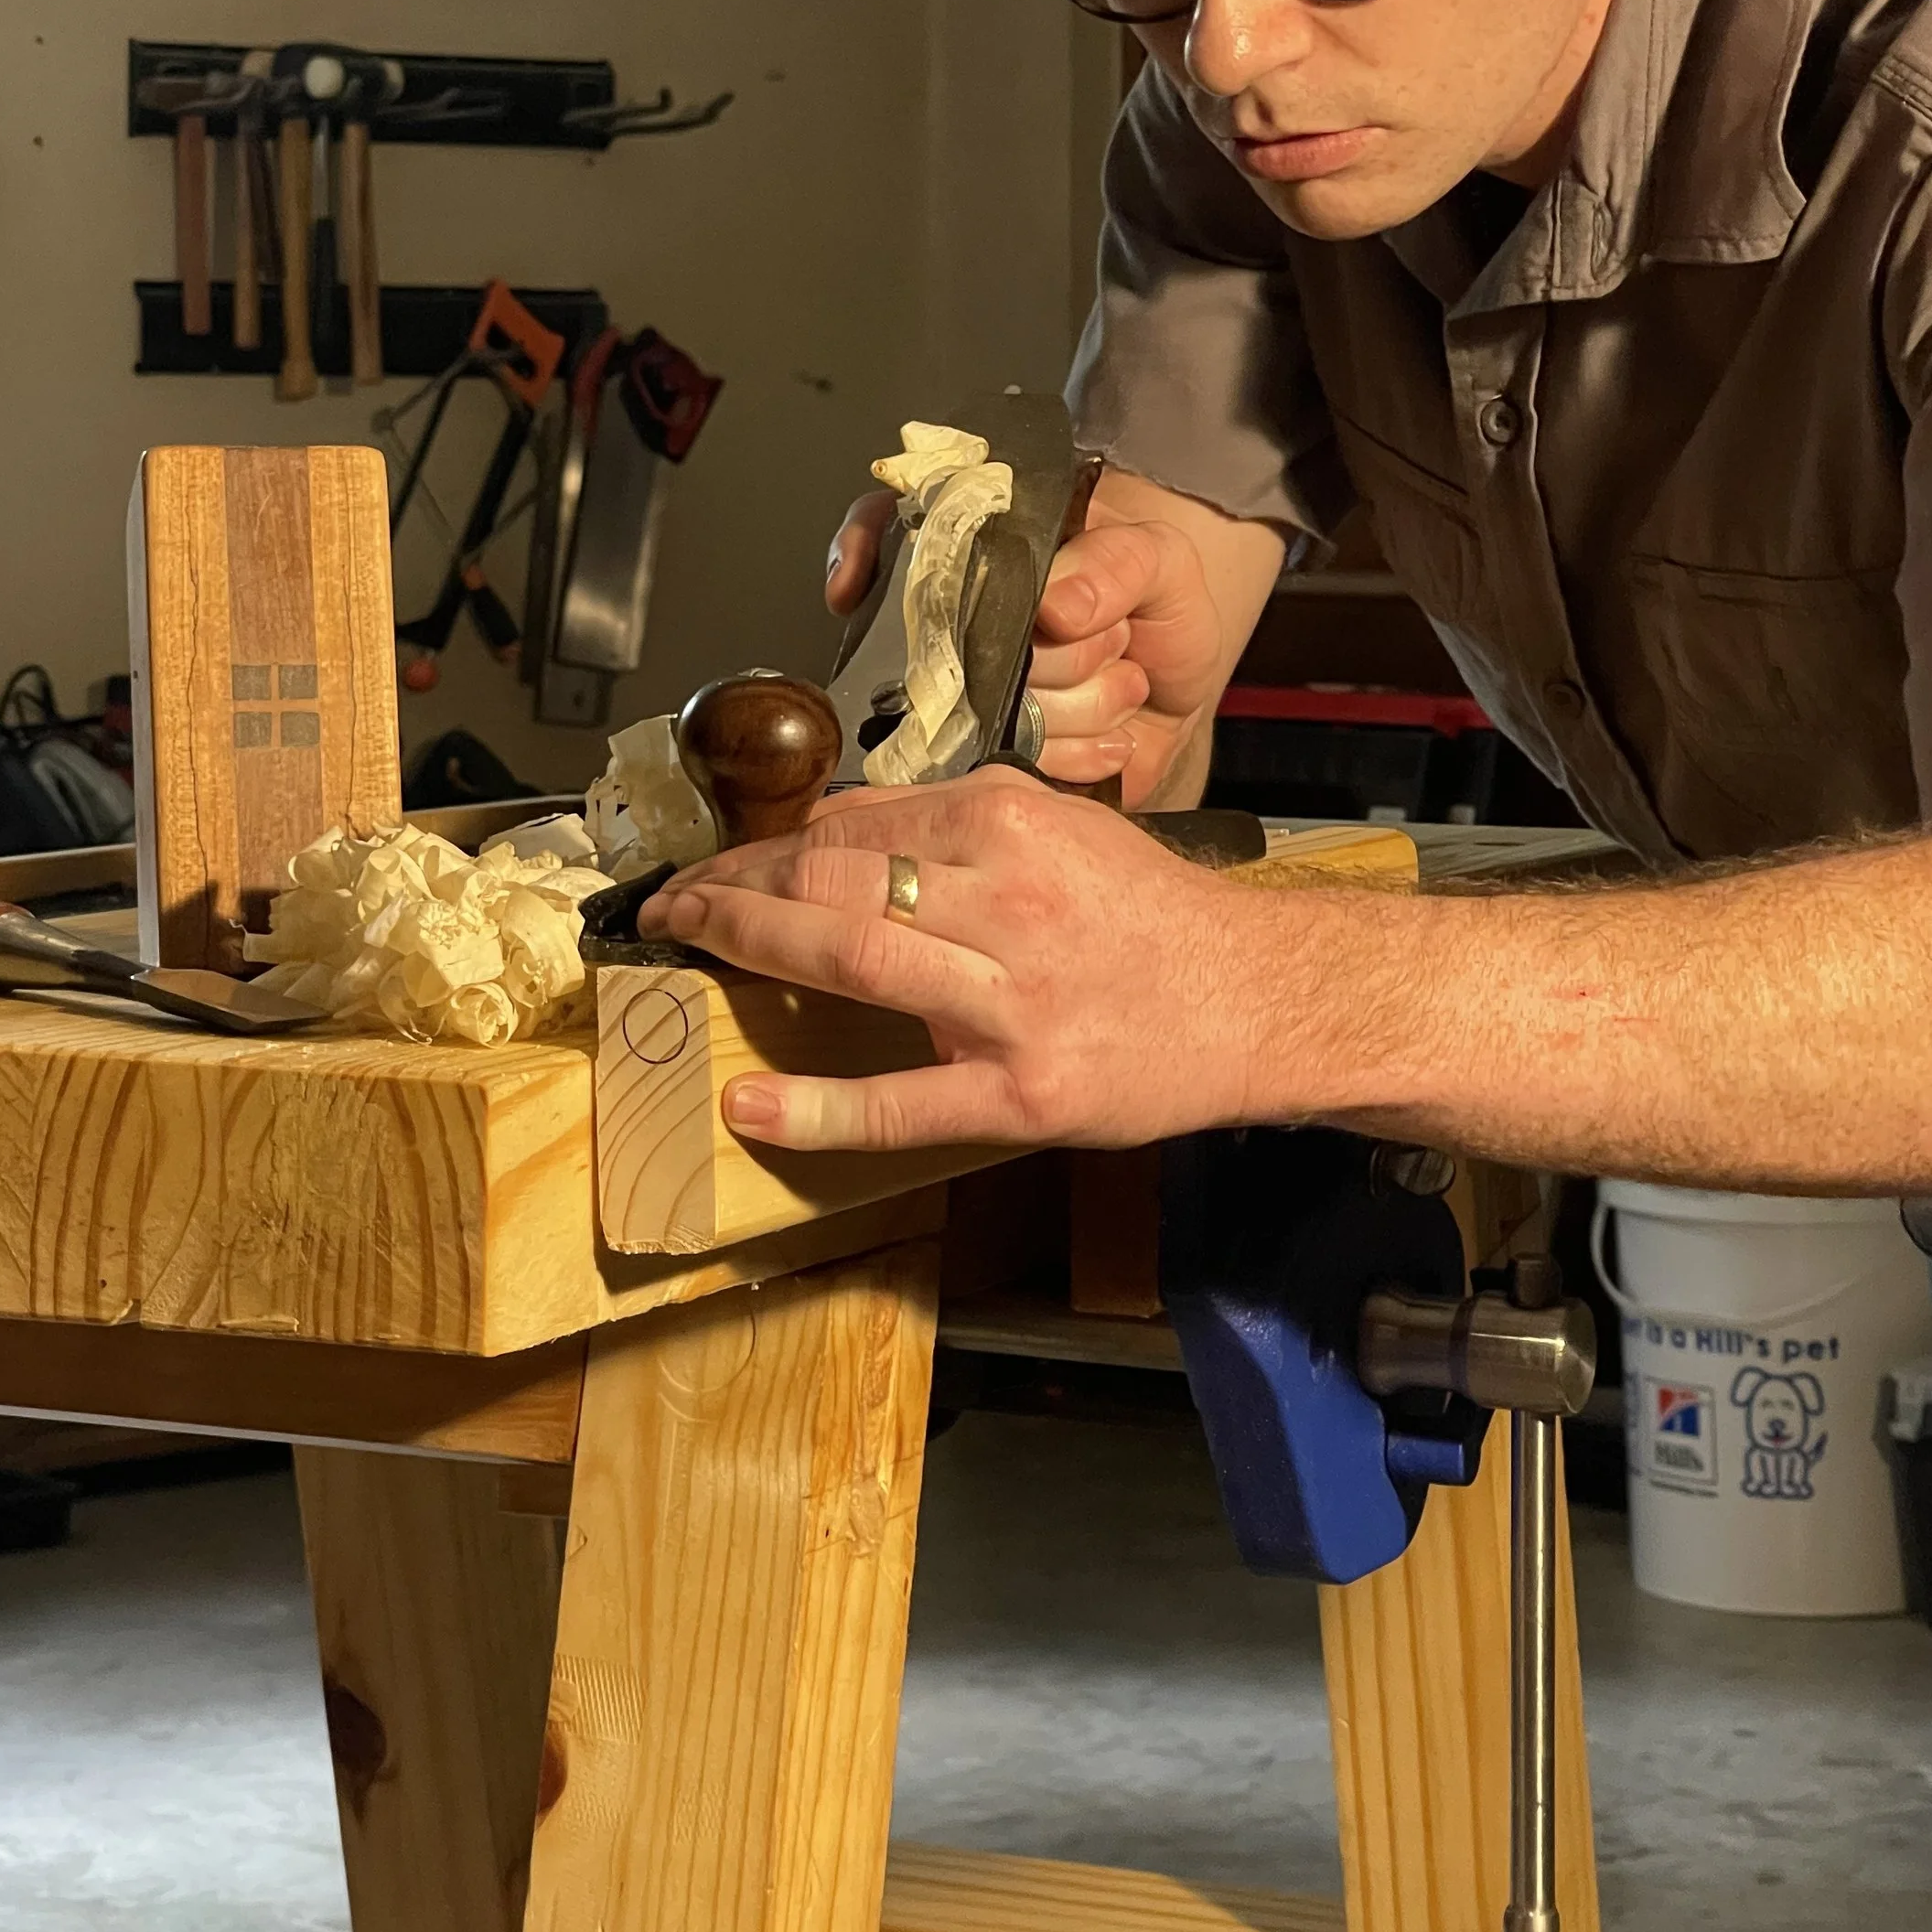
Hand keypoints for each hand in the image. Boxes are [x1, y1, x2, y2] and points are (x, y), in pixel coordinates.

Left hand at [638, 768, 1271, 1150]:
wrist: (1260, 1000)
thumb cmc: (1150, 917)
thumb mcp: (1062, 829)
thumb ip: (953, 824)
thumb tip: (835, 832)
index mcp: (1013, 825)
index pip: (854, 827)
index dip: (765, 846)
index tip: (712, 864)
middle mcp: (1011, 902)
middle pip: (836, 882)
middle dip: (734, 887)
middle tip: (670, 904)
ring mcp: (1015, 1003)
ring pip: (855, 959)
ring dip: (750, 947)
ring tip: (680, 949)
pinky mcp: (1024, 1093)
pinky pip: (905, 1101)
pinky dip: (818, 1108)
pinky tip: (748, 1107)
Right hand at [823, 469, 1272, 803]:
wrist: (1186, 682)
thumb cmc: (1160, 604)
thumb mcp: (1158, 556)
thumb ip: (1115, 564)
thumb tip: (1055, 605)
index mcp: (978, 549)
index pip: (887, 540)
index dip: (870, 562)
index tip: (880, 587)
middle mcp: (959, 623)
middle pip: (965, 650)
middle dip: (1063, 654)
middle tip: (1112, 635)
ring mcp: (970, 695)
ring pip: (1000, 715)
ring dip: (1084, 704)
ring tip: (1118, 675)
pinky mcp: (997, 756)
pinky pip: (1019, 767)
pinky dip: (1082, 752)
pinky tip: (1112, 729)